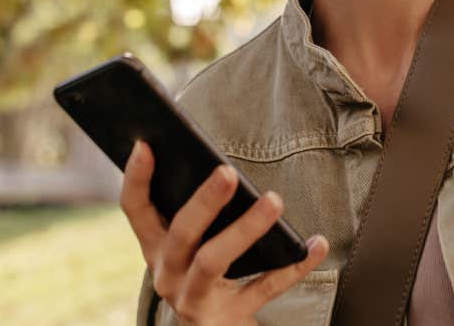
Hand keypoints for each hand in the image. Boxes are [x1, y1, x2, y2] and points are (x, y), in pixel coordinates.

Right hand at [121, 140, 329, 325]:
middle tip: (227, 173)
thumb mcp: (193, 247)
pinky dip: (292, 266)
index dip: (137, 178)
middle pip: (181, 234)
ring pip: (213, 260)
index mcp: (156, 249)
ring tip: (274, 200)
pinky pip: (264, 288)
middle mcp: (168, 275)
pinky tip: (316, 244)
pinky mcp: (226, 320)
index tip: (146, 144)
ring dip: (245, 228)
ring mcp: (194, 300)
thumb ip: (199, 215)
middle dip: (203, 202)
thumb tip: (225, 168)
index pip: (136, 210)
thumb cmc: (209, 275)